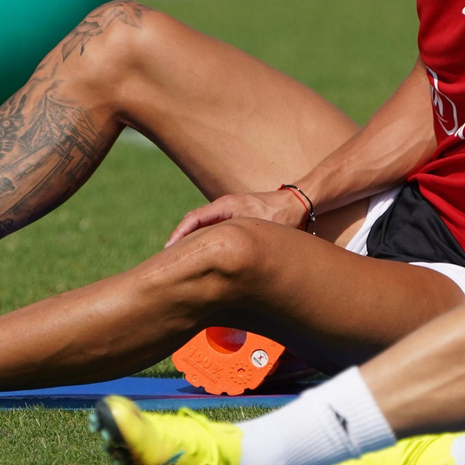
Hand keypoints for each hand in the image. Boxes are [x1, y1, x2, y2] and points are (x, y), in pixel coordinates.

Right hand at [165, 189, 307, 246]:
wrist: (298, 203)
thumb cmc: (282, 215)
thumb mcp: (261, 228)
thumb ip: (244, 239)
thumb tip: (228, 257)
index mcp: (226, 205)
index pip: (194, 218)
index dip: (179, 234)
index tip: (168, 250)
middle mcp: (224, 206)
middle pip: (193, 223)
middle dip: (179, 240)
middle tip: (167, 260)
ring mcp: (228, 212)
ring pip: (202, 227)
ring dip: (191, 241)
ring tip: (179, 261)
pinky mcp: (233, 218)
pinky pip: (212, 228)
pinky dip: (203, 240)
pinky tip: (200, 256)